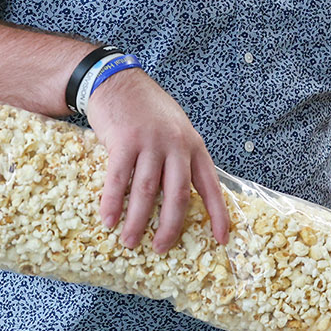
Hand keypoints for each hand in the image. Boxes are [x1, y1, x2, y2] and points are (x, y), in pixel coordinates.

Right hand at [86, 68, 229, 253]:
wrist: (119, 82)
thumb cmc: (149, 111)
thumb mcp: (176, 131)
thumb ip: (180, 160)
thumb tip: (179, 200)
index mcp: (193, 146)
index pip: (210, 185)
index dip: (218, 214)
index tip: (222, 239)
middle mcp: (176, 145)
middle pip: (177, 194)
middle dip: (170, 226)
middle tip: (160, 248)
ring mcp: (151, 142)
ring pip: (147, 191)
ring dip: (137, 221)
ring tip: (130, 242)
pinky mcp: (124, 141)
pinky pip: (118, 179)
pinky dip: (112, 203)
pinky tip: (108, 220)